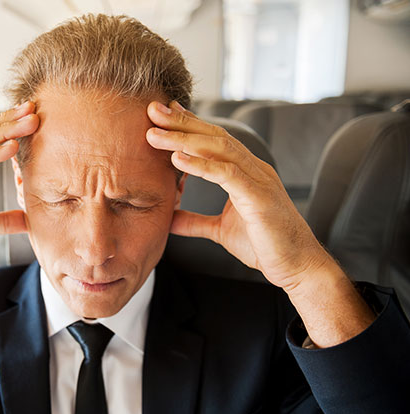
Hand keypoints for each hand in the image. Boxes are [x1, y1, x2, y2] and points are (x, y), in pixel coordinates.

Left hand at [144, 100, 330, 291]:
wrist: (298, 266)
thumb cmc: (266, 245)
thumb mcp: (219, 230)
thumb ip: (194, 221)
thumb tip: (168, 220)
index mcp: (246, 172)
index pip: (213, 140)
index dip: (188, 124)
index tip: (162, 114)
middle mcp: (253, 169)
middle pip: (213, 136)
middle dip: (181, 122)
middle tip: (152, 109)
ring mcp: (258, 179)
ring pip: (218, 149)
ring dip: (184, 139)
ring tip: (155, 134)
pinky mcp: (259, 196)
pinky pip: (227, 174)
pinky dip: (201, 164)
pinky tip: (177, 159)